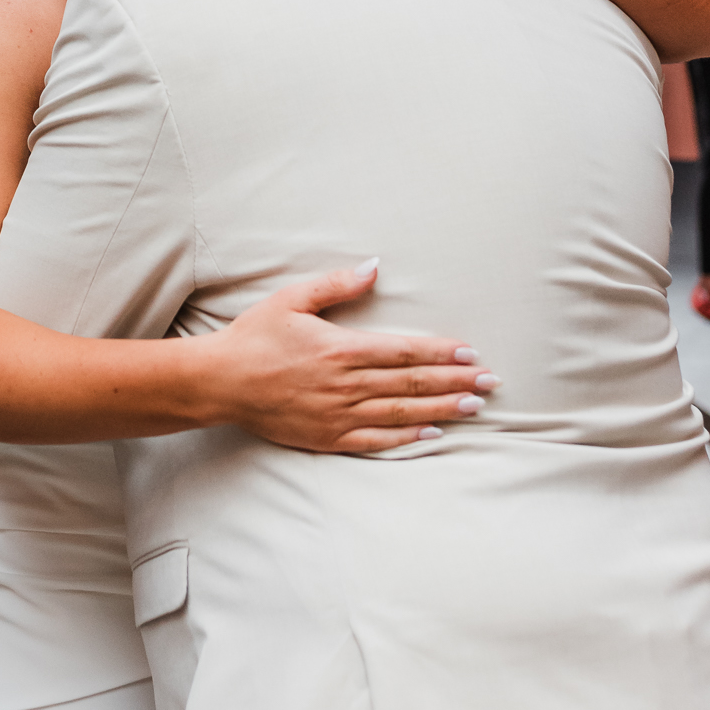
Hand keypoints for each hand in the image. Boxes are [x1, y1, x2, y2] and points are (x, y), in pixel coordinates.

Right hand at [205, 259, 497, 452]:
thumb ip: (337, 284)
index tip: (472, 353)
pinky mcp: (327, 437)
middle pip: (411, 384)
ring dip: (441, 410)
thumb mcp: (292, 299)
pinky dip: (407, 440)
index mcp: (341, 349)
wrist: (219, 382)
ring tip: (474, 407)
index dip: (442, 353)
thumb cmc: (254, 337)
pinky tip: (432, 436)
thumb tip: (375, 267)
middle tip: (490, 382)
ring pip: (401, 414)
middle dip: (455, 381)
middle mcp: (346, 385)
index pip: (405, 351)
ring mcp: (338, 415)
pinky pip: (375, 441)